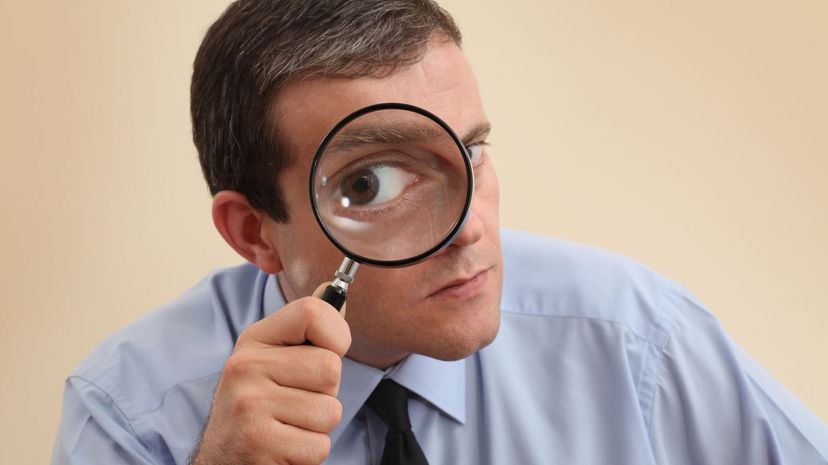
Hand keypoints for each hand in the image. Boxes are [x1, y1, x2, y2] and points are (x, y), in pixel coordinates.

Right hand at [189, 284, 351, 464]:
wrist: (221, 460)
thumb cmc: (258, 407)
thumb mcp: (273, 360)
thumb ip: (306, 330)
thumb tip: (335, 292)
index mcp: (254, 339)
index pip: (313, 313)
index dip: (336, 335)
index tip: (328, 352)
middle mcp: (246, 366)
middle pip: (330, 368)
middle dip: (326, 393)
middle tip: (296, 403)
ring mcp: (249, 404)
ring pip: (329, 411)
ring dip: (317, 427)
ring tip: (288, 426)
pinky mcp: (258, 442)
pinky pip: (318, 445)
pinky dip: (308, 454)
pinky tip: (283, 447)